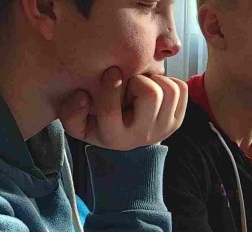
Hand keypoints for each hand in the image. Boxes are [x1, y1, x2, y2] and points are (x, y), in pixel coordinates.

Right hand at [58, 67, 187, 149]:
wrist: (126, 135)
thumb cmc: (98, 122)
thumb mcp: (77, 122)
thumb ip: (70, 112)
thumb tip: (82, 96)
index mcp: (114, 139)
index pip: (111, 112)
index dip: (109, 88)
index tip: (111, 72)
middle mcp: (142, 137)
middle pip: (150, 94)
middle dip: (138, 81)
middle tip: (129, 83)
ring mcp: (164, 129)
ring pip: (169, 90)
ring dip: (154, 80)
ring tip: (141, 85)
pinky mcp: (178, 120)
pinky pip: (181, 88)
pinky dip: (167, 81)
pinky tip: (154, 88)